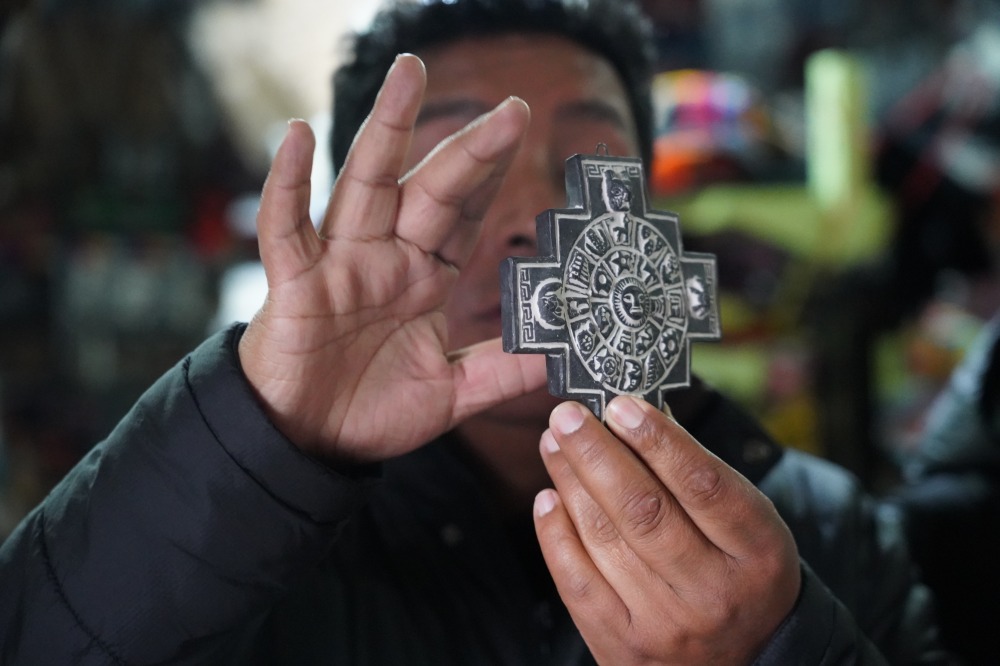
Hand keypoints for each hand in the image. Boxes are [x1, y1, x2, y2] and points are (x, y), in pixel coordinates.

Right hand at [238, 54, 543, 460]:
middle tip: (511, 107)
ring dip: (386, 129)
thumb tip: (558, 357)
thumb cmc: (372, 411)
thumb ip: (501, 373)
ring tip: (408, 75)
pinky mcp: (296, 282)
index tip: (522, 130)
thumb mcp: (451, 394)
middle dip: (468, 148)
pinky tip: (300, 136)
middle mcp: (387, 259)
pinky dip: (289, 183)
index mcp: (424, 279)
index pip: (465, 214)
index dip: (492, 174)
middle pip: (429, 188)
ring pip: (364, 183)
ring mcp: (340, 264)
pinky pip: (289, 226)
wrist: (308, 443)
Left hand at [534, 396, 800, 664]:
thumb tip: (634, 416)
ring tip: (554, 444)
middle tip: (567, 415)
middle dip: (596, 453)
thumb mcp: (748, 525)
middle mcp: (712, 593)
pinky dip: (555, 532)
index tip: (620, 404)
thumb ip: (699, 475)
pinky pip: (576, 580)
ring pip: (605, 538)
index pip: (702, 485)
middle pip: (644, 510)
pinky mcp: (621, 645)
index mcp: (757, 554)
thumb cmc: (739, 573)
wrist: (743, 662)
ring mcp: (665, 625)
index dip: (658, 439)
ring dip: (571, 481)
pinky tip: (548, 497)